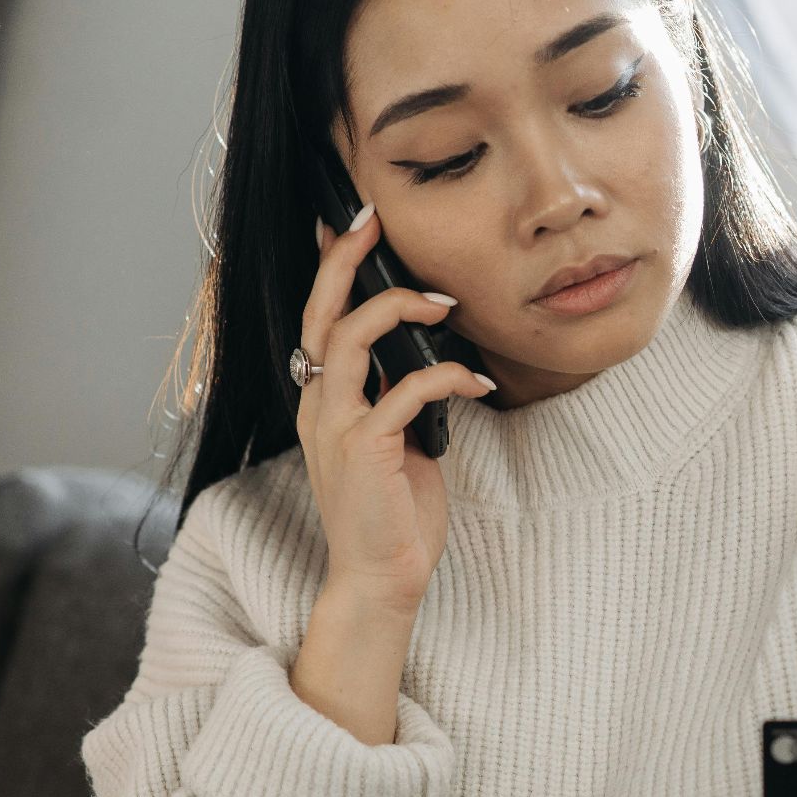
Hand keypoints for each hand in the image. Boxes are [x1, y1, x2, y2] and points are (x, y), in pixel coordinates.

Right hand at [301, 202, 495, 611]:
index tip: (350, 225)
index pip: (318, 319)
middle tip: (371, 220)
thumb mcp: (397, 440)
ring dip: (400, 311)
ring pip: (350, 338)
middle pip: (320, 313)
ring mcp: (335, 426)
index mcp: (323, 401)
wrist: (382, 577)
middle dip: (344, 261)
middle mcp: (318, 406)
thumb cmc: (394, 512)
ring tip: (446, 304)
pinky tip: (478, 379)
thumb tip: (427, 354)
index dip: (331, 270)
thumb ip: (398, 396)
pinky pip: (405, 390)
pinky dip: (446, 376)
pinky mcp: (363, 449)